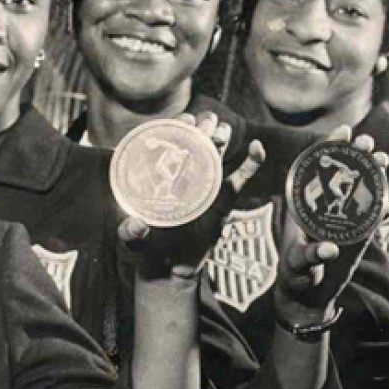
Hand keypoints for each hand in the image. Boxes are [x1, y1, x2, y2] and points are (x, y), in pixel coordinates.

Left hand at [118, 111, 262, 278]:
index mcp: (162, 176)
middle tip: (204, 124)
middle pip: (197, 141)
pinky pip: (241, 179)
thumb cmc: (149, 247)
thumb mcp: (134, 240)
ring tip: (221, 132)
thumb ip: (131, 233)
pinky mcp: (224, 201)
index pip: (171, 142)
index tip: (183, 120)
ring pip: (217, 153)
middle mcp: (185, 174)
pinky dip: (252, 163)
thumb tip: (137, 225)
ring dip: (222, 137)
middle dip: (203, 127)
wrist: (170, 268)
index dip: (178, 126)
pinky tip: (257, 148)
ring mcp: (206, 185)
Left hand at [272, 125, 388, 323]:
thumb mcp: (297, 264)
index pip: (317, 168)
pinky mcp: (358, 238)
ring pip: (361, 192)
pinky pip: (373, 221)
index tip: (345, 129)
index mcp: (306, 205)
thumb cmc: (294, 274)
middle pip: (344, 175)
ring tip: (384, 161)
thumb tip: (330, 250)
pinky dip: (382, 214)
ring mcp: (344, 221)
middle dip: (357, 156)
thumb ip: (310, 256)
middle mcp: (327, 209)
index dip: (331, 146)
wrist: (306, 295)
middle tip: (370, 143)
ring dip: (374, 176)